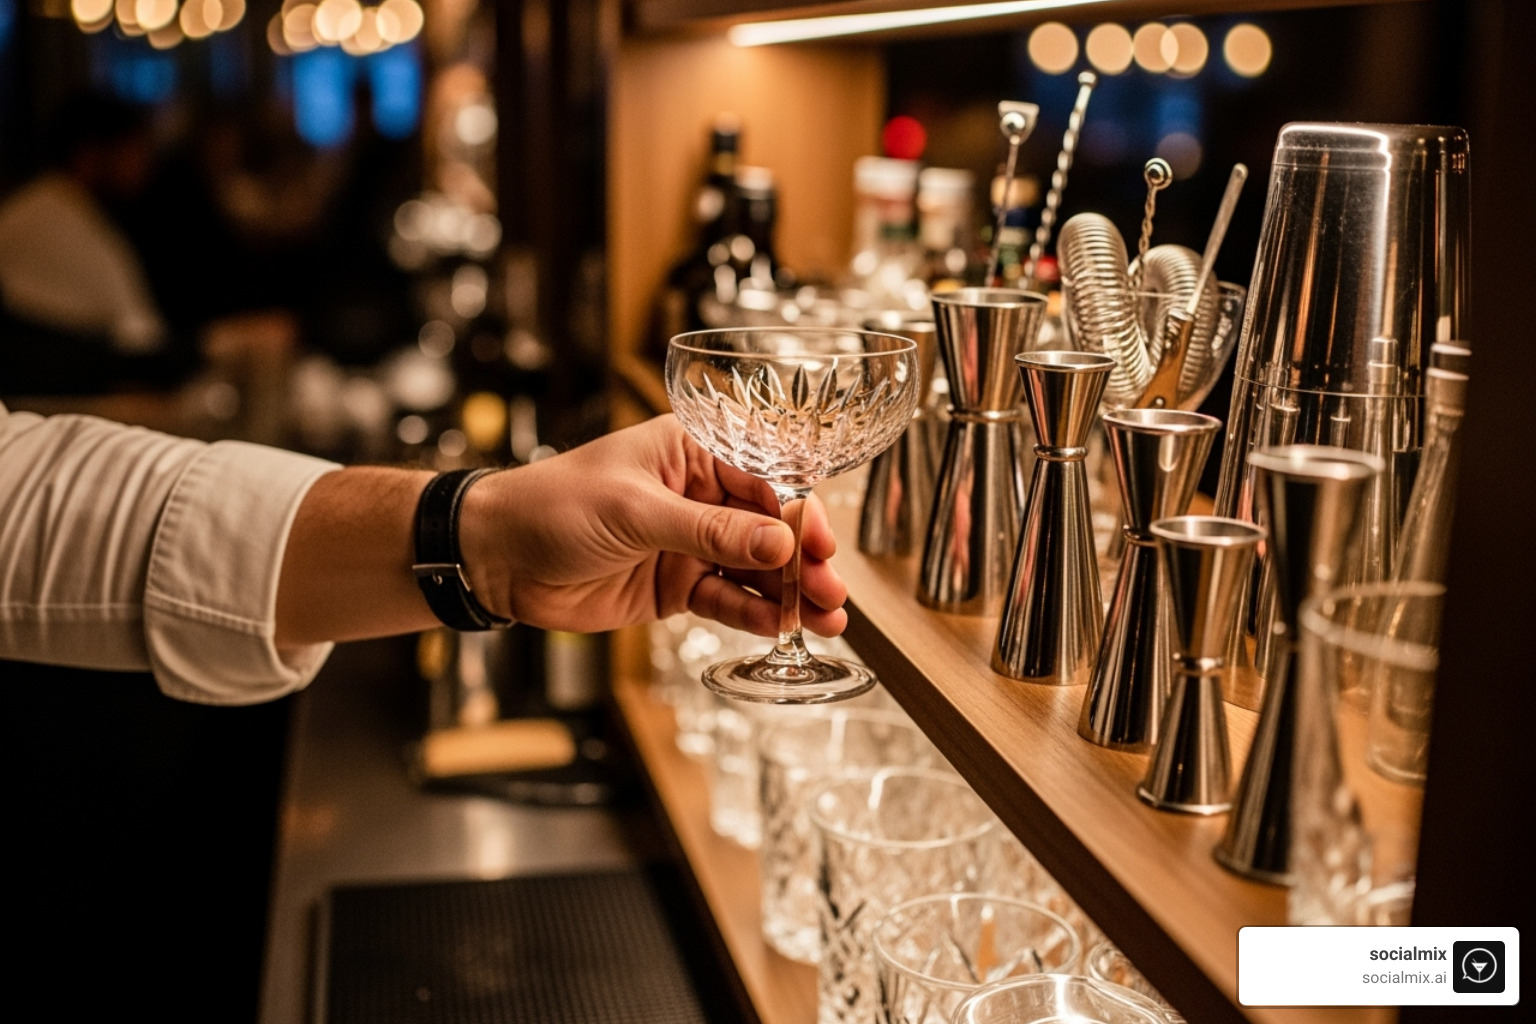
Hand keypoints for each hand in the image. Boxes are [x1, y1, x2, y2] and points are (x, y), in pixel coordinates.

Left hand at [458, 414, 848, 636]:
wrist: (496, 558)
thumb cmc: (553, 506)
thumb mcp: (636, 511)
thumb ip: (709, 531)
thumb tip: (777, 544)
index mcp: (692, 452)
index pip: (764, 478)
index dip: (796, 513)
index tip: (818, 545)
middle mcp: (699, 496)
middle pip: (769, 528)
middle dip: (803, 560)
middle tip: (831, 591)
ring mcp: (689, 544)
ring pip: (755, 570)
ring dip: (790, 594)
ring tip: (827, 619)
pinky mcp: (676, 586)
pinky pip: (727, 600)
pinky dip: (754, 615)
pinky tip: (781, 628)